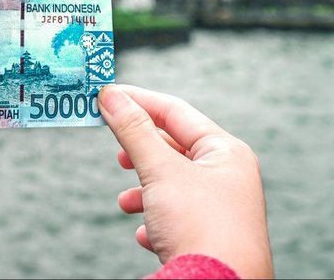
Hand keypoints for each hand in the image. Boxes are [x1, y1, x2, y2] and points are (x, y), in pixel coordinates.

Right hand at [98, 85, 272, 278]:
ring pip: (172, 185)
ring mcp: (222, 209)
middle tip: (115, 154)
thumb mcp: (160, 171)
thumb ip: (133, 130)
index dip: (138, 100)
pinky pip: (176, 218)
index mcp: (226, 152)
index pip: (176, 111)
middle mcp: (229, 177)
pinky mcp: (212, 238)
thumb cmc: (199, 225)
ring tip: (125, 202)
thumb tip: (110, 95)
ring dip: (143, 190)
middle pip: (174, 148)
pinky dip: (155, 219)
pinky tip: (145, 232)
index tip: (105, 95)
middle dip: (140, 152)